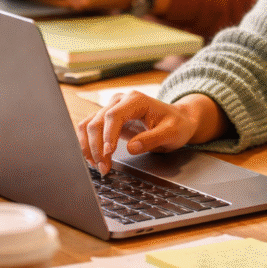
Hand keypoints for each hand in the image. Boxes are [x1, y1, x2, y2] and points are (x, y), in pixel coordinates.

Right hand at [77, 91, 226, 174]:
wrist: (178, 120)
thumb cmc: (176, 124)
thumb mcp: (171, 133)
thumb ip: (152, 139)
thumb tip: (131, 148)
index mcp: (136, 100)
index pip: (113, 115)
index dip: (108, 134)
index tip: (109, 153)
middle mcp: (120, 101)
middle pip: (97, 121)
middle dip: (97, 146)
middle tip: (104, 167)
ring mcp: (112, 108)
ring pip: (89, 125)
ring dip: (89, 146)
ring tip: (98, 166)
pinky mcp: (108, 119)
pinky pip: (90, 129)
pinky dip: (88, 144)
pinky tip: (94, 159)